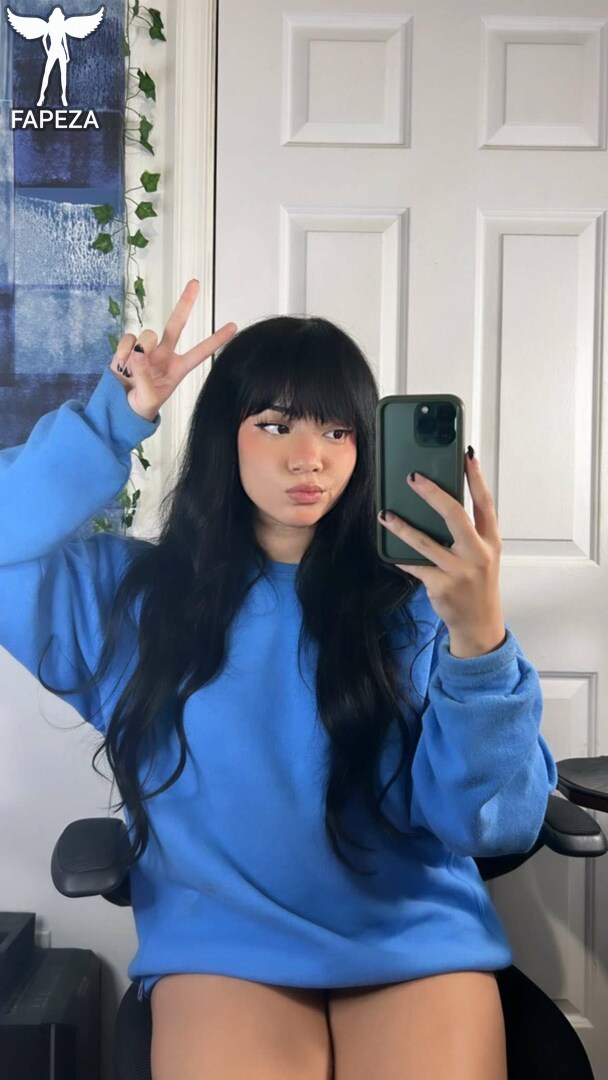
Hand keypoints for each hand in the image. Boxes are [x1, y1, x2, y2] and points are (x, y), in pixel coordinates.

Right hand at [110, 279, 237, 420]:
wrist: (120, 408)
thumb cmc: (142, 405)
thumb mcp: (149, 397)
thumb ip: (144, 376)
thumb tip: (138, 353)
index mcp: (178, 368)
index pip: (201, 351)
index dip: (216, 339)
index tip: (233, 326)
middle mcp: (165, 354)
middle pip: (176, 323)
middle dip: (185, 303)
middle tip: (196, 282)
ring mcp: (147, 349)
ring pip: (147, 335)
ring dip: (138, 351)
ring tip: (131, 372)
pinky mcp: (129, 347)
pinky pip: (128, 339)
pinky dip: (123, 352)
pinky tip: (121, 366)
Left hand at [378, 451, 505, 656]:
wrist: (479, 623)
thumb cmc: (478, 583)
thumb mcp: (484, 555)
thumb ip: (471, 530)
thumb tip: (442, 501)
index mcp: (491, 541)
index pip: (485, 503)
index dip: (476, 478)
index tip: (467, 455)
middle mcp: (478, 554)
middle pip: (455, 516)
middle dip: (433, 494)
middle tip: (413, 478)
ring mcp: (460, 571)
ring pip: (426, 542)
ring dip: (402, 527)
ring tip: (386, 514)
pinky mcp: (442, 586)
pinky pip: (415, 565)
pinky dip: (400, 556)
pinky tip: (389, 547)